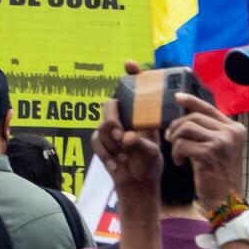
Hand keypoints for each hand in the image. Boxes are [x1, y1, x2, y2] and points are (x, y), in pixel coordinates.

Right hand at [92, 63, 161, 194]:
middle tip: (121, 134)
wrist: (138, 184)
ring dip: (112, 143)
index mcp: (141, 114)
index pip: (136, 89)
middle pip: (110, 104)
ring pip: (103, 125)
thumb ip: (139, 143)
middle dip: (113, 118)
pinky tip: (115, 165)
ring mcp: (111, 129)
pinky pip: (97, 141)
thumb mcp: (151, 153)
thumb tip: (127, 137)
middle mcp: (125, 117)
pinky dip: (106, 154)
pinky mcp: (102, 141)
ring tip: (124, 157)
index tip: (129, 64)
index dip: (132, 74)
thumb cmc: (149, 163)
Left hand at [165, 92, 246, 212]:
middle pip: (194, 117)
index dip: (191, 101)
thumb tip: (187, 114)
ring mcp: (221, 142)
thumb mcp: (220, 149)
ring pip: (186, 128)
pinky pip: (182, 144)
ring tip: (177, 153)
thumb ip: (210, 131)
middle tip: (170, 139)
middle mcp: (231, 132)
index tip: (177, 98)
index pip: (209, 108)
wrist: (227, 201)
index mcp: (235, 129)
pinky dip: (176, 153)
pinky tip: (180, 163)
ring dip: (175, 140)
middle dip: (177, 126)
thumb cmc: (220, 176)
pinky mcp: (209, 153)